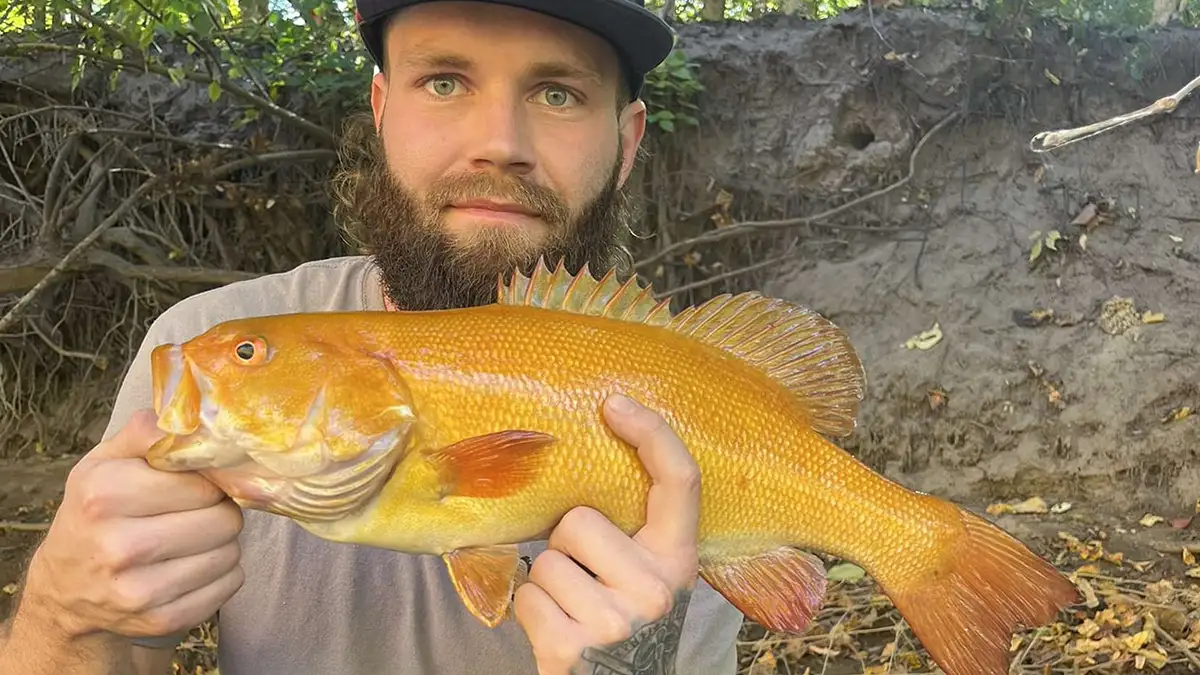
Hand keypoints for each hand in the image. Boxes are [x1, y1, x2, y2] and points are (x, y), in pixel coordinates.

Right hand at [19, 409, 244, 642]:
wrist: (67, 588)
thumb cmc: (96, 512)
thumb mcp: (104, 463)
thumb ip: (146, 433)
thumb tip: (190, 418)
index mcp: (105, 495)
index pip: (203, 481)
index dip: (209, 479)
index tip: (198, 482)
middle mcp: (119, 545)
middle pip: (224, 519)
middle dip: (220, 510)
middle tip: (199, 511)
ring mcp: (140, 590)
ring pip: (231, 552)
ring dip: (223, 542)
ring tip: (194, 537)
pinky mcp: (161, 619)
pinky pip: (230, 584)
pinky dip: (223, 572)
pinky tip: (194, 564)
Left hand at [513, 393, 700, 674]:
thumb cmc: (624, 624)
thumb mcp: (646, 576)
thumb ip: (634, 533)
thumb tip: (586, 462)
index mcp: (680, 561)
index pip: (679, 481)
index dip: (651, 433)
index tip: (614, 403)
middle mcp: (656, 590)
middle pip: (579, 521)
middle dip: (566, 546)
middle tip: (584, 580)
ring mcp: (616, 623)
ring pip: (544, 562)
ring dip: (546, 584)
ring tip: (571, 610)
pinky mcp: (571, 650)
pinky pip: (525, 597)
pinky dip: (530, 613)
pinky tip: (556, 632)